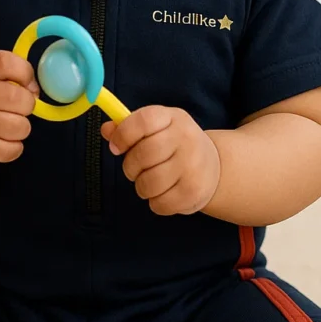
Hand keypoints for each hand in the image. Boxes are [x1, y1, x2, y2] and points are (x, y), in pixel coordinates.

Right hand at [0, 51, 38, 167]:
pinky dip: (14, 148)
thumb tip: (34, 90)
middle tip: (19, 109)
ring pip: (20, 126)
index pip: (3, 62)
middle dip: (27, 105)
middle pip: (17, 97)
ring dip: (22, 128)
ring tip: (10, 126)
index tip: (25, 82)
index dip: (24, 72)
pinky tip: (4, 142)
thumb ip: (15, 77)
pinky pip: (13, 149)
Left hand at [101, 106, 220, 215]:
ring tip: (150, 182)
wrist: (214, 166)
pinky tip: (164, 193)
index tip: (116, 147)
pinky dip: (155, 203)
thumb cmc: (175, 146)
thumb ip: (128, 129)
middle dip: (130, 167)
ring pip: (149, 182)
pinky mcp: (194, 191)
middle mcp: (186, 138)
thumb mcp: (156, 129)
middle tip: (134, 170)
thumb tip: (106, 129)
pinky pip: (160, 203)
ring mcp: (193, 165)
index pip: (143, 121)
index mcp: (173, 118)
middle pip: (144, 154)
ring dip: (141, 187)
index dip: (123, 135)